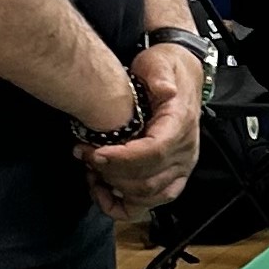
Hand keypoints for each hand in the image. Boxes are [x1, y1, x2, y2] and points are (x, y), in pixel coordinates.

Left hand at [80, 47, 203, 216]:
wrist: (180, 77)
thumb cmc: (166, 71)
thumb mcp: (161, 62)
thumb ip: (161, 74)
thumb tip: (165, 88)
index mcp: (181, 126)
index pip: (155, 152)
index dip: (123, 159)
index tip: (94, 153)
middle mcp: (184, 154)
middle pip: (148, 181)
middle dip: (110, 173)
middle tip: (84, 153)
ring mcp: (178, 170)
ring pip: (148, 197)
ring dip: (114, 189)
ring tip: (91, 169)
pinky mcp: (169, 179)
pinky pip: (147, 205)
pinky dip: (121, 206)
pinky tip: (101, 191)